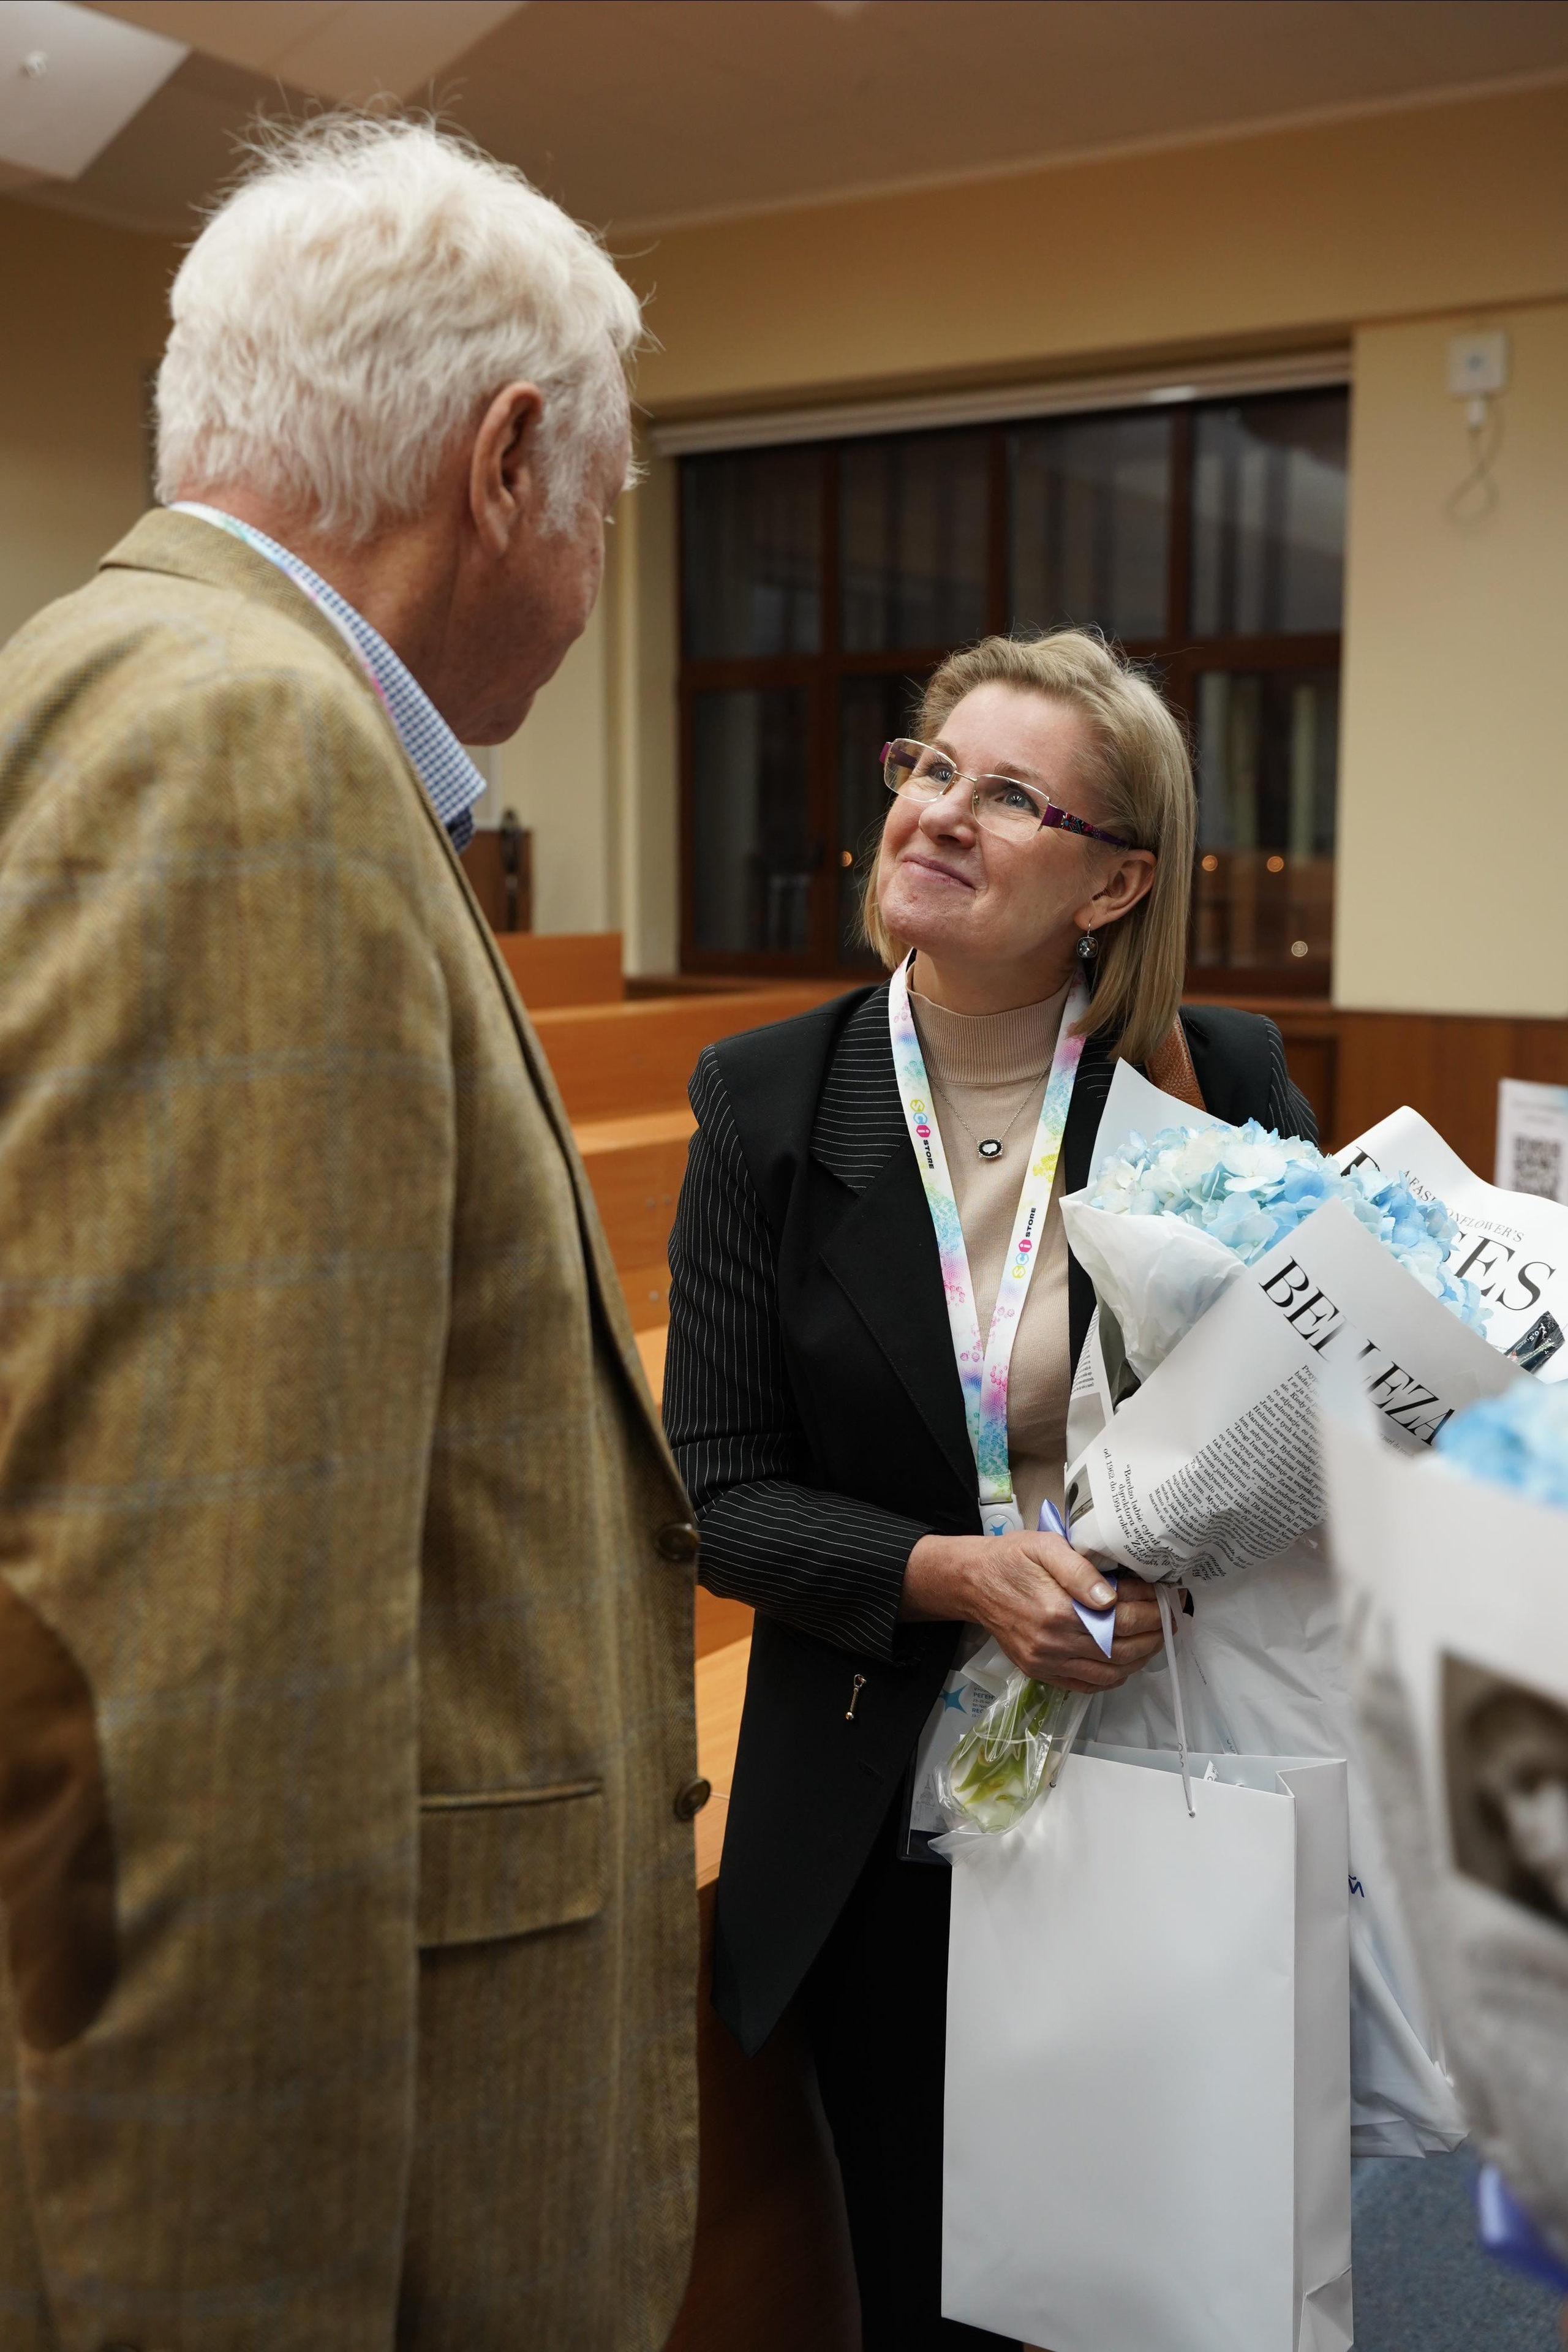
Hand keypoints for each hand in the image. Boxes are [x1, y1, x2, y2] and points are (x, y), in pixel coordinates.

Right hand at [902, 1529, 1164, 1692]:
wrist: (973, 1583)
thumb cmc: (1012, 1557)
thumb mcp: (1046, 1545)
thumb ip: (1080, 1570)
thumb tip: (1112, 1596)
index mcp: (1056, 1611)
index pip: (1122, 1619)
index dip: (1153, 1609)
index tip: (1170, 1597)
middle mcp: (1052, 1644)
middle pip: (1122, 1649)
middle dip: (1155, 1633)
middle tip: (1171, 1616)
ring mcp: (1046, 1663)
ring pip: (1110, 1672)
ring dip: (1141, 1656)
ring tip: (1155, 1634)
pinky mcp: (1041, 1673)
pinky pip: (1089, 1686)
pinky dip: (1115, 1675)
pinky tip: (1126, 1656)